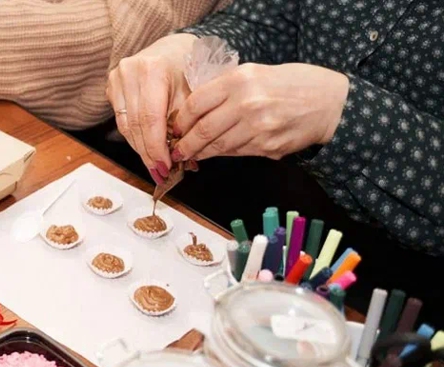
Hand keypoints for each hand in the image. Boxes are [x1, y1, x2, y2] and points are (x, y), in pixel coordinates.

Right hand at [107, 34, 196, 183]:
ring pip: (125, 125)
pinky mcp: (111, 86)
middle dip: (148, 153)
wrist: (173, 47)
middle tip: (160, 173)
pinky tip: (145, 149)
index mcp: (152, 70)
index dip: (156, 147)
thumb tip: (184, 158)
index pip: (150, 119)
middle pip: (135, 124)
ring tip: (154, 166)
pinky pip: (122, 119)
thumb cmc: (188, 68)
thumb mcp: (194, 92)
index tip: (166, 167)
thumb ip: (186, 123)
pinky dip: (135, 137)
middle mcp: (130, 73)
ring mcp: (117, 78)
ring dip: (140, 149)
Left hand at [170, 63, 349, 160]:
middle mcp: (247, 103)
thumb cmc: (290, 84)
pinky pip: (237, 152)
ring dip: (201, 153)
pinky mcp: (268, 145)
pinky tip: (217, 152)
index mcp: (239, 80)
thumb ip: (224, 89)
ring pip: (218, 146)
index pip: (195, 104)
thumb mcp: (255, 73)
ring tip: (191, 154)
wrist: (330, 102)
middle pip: (203, 130)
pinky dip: (224, 153)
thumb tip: (192, 111)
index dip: (180, 120)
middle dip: (185, 144)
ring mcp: (258, 127)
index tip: (173, 128)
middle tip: (176, 150)